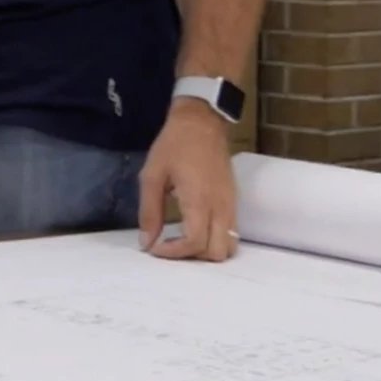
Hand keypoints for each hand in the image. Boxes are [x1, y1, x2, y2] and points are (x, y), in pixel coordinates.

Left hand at [138, 100, 238, 260]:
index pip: (195, 242)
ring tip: (182, 240)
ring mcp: (232, 205)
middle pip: (217, 253)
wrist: (201, 123)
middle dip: (192, 257)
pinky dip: (215, 240)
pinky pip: (232, 233)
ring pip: (230, 247)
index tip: (155, 248)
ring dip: (207, 251)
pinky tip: (194, 229)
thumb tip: (146, 243)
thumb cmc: (173, 146)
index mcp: (199, 200)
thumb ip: (149, 212)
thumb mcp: (151, 175)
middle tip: (169, 245)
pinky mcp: (234, 202)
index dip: (174, 253)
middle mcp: (221, 207)